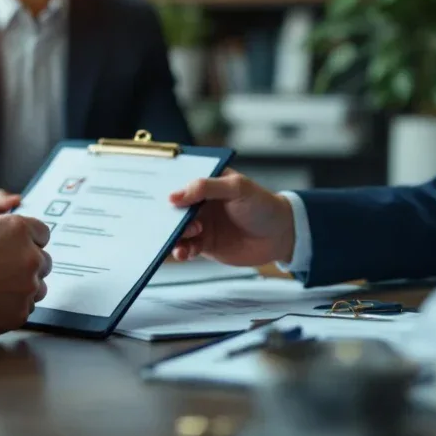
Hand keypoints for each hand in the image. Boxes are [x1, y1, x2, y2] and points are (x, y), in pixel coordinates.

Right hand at [0, 214, 51, 338]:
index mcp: (18, 230)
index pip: (42, 232)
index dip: (30, 240)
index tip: (21, 247)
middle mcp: (30, 257)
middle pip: (44, 261)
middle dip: (29, 265)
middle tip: (7, 271)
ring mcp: (29, 286)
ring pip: (39, 287)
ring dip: (25, 288)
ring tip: (0, 290)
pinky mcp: (21, 312)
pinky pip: (25, 309)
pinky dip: (12, 309)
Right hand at [169, 169, 295, 266]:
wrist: (281, 236)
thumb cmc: (262, 205)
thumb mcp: (236, 188)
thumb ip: (206, 187)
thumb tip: (173, 197)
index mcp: (205, 183)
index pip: (179, 183)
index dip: (165, 189)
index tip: (155, 198)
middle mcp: (200, 203)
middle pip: (174, 209)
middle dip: (167, 216)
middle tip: (169, 223)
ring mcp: (201, 224)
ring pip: (177, 230)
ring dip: (175, 235)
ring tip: (182, 238)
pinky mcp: (205, 244)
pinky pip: (186, 248)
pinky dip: (182, 251)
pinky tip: (184, 253)